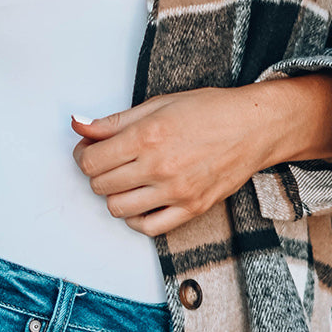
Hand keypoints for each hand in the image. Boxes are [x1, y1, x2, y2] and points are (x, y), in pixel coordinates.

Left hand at [70, 76, 331, 235]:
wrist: (254, 127)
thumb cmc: (209, 111)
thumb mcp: (157, 104)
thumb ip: (113, 121)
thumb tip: (78, 125)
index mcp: (146, 136)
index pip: (91, 161)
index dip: (82, 156)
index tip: (89, 151)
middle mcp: (158, 167)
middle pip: (100, 185)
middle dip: (97, 173)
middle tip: (109, 162)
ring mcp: (175, 192)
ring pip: (118, 209)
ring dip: (114, 196)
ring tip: (126, 181)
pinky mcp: (191, 209)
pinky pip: (148, 227)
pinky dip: (136, 218)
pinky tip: (141, 202)